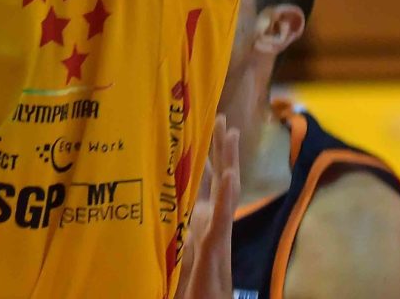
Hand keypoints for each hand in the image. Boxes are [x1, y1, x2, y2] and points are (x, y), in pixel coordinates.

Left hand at [179, 115, 239, 298]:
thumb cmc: (188, 285)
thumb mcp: (177, 250)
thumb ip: (176, 227)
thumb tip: (168, 205)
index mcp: (200, 221)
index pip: (205, 182)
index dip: (208, 156)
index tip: (208, 128)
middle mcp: (211, 222)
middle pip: (218, 178)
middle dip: (220, 148)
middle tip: (222, 118)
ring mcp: (216, 232)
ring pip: (225, 190)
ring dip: (228, 161)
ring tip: (231, 133)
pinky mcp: (214, 246)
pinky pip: (221, 217)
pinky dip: (225, 195)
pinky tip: (229, 174)